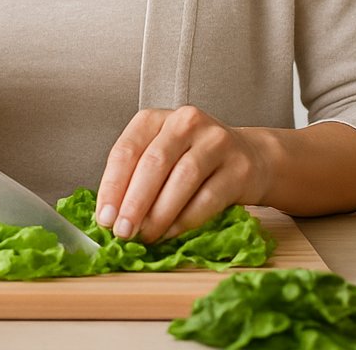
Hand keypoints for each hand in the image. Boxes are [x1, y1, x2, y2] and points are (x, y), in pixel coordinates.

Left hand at [94, 106, 273, 241]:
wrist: (251, 159)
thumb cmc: (195, 161)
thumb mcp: (162, 157)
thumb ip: (136, 179)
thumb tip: (110, 216)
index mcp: (157, 118)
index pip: (127, 149)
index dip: (112, 186)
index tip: (104, 217)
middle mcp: (186, 122)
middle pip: (154, 163)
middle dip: (134, 202)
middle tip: (122, 231)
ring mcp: (216, 142)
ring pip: (182, 179)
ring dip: (159, 214)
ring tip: (147, 235)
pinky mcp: (239, 168)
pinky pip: (208, 197)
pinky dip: (186, 220)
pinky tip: (171, 232)